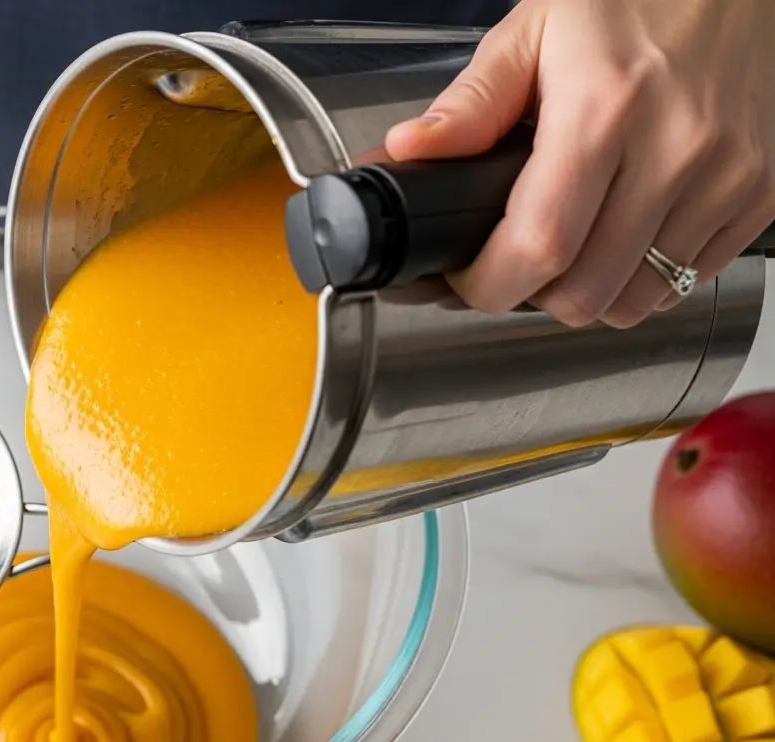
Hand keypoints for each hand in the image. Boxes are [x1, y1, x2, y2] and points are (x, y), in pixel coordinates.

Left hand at [385, 0, 774, 327]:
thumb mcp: (535, 28)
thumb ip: (471, 102)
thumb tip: (411, 150)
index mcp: (606, 107)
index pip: (540, 246)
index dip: (489, 284)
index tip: (465, 278)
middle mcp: (677, 146)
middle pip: (585, 293)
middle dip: (528, 295)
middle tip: (506, 264)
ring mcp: (728, 175)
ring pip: (637, 302)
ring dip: (586, 294)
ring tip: (564, 252)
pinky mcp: (762, 191)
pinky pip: (690, 280)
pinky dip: (643, 278)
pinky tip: (619, 238)